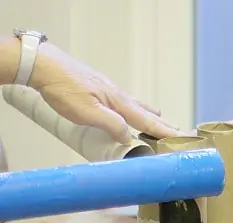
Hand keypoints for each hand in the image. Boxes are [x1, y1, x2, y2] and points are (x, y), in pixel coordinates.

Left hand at [29, 43, 182, 143]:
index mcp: (118, 103)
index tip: (180, 137)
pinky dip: (133, 107)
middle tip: (179, 130)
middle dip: (162, 123)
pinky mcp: (97, 89)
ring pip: (135, 105)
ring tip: (160, 117)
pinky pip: (122, 101)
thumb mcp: (88, 113)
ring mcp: (108, 91)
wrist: (43, 65)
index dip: (163, 131)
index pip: (146, 121)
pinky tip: (128, 107)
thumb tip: (130, 137)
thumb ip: (112, 125)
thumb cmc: (62, 89)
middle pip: (145, 112)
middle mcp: (117, 95)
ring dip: (149, 114)